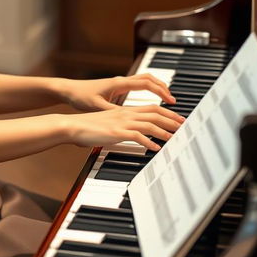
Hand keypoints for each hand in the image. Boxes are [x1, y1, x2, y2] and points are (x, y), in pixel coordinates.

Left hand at [60, 73, 175, 111]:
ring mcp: (119, 83)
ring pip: (144, 80)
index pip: (146, 83)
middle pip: (148, 79)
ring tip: (167, 100)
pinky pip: (137, 85)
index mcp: (118, 83)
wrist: (69, 90)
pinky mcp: (116, 87)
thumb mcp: (98, 107)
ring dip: (156, 87)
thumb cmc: (81, 96)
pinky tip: (150, 100)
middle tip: (173, 101)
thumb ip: (114, 112)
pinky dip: (148, 89)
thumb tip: (128, 118)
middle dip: (163, 88)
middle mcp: (120, 81)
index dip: (160, 91)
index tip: (171, 101)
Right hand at [69, 105, 183, 151]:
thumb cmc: (88, 126)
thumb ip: (122, 127)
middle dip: (172, 120)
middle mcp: (126, 113)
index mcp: (125, 110)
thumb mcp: (108, 123)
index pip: (151, 108)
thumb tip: (133, 134)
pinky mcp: (116, 132)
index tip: (178, 119)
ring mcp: (121, 122)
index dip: (167, 112)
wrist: (73, 125)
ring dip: (164, 131)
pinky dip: (148, 142)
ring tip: (175, 138)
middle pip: (154, 113)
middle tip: (184, 127)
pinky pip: (137, 136)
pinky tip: (155, 148)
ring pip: (149, 123)